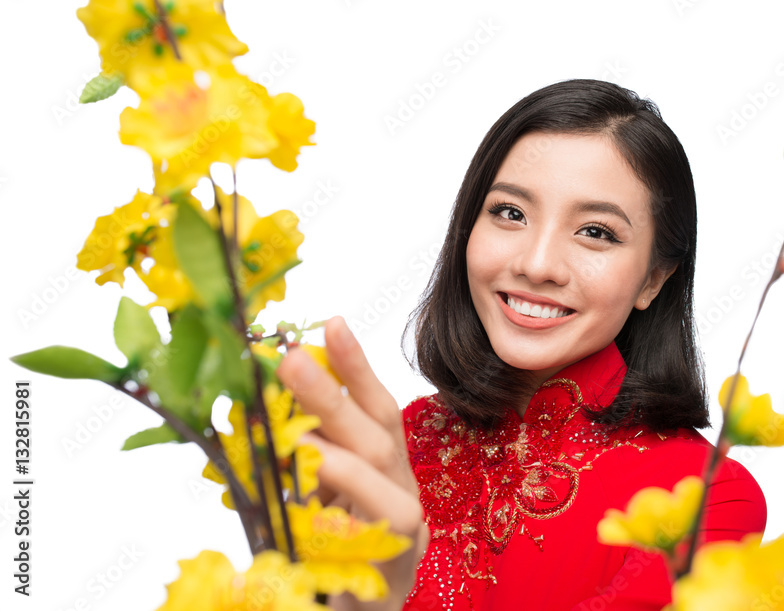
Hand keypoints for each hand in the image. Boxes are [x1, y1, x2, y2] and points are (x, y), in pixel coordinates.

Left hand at [276, 315, 428, 609]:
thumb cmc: (326, 554)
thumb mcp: (307, 494)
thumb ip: (296, 457)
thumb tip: (257, 408)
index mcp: (383, 471)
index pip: (377, 411)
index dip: (357, 368)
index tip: (330, 321)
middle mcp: (402, 497)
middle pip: (379, 442)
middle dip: (335, 399)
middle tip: (289, 360)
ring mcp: (404, 545)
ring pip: (393, 500)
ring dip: (340, 467)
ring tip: (295, 445)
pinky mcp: (392, 586)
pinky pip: (376, 559)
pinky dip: (343, 538)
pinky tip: (309, 521)